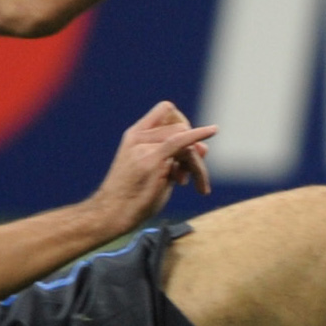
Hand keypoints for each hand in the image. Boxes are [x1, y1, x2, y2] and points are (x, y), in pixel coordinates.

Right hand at [90, 102, 215, 232]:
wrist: (112, 214)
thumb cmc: (133, 197)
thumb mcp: (157, 172)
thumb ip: (178, 158)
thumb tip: (204, 148)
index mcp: (136, 135)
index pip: (166, 111)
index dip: (182, 122)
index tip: (187, 147)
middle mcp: (139, 137)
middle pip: (181, 127)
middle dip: (193, 151)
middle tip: (192, 178)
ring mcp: (145, 148)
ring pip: (185, 140)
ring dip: (197, 165)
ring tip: (199, 187)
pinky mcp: (153, 160)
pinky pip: (181, 141)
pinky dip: (199, 134)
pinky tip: (213, 130)